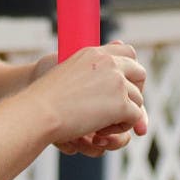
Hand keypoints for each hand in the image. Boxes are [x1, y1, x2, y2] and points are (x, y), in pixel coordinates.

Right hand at [29, 41, 147, 153]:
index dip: (130, 70)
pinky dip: (121, 127)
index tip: (122, 85)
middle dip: (136, 91)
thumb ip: (92, 66)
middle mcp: (109, 63)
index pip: (127, 53)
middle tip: (120, 108)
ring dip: (124, 114)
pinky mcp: (121, 104)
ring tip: (101, 125)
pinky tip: (99, 132)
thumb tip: (119, 47)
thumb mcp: (68, 71)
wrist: (40, 111)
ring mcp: (117, 82)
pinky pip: (135, 117)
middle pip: (140, 73)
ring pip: (138, 99)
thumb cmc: (46, 96)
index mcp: (95, 53)